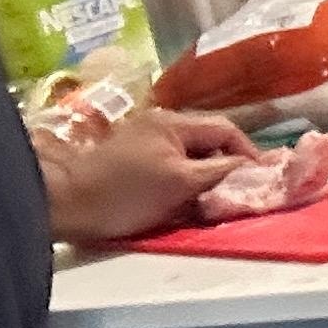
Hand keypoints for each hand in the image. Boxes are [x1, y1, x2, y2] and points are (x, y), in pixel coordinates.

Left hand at [36, 104, 256, 243]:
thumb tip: (253, 169)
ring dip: (207, 176)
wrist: (65, 204)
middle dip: (227, 165)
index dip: (248, 153)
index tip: (261, 179)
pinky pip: (173, 166)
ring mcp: (145, 141)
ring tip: (215, 200)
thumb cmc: (125, 193)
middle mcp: (161, 124)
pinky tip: (187, 201)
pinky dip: (186, 181)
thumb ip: (220, 173)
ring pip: (191, 155)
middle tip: (241, 193)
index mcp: (174, 123)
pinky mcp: (133, 161)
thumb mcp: (180, 184)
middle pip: (209, 141)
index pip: (225, 130)